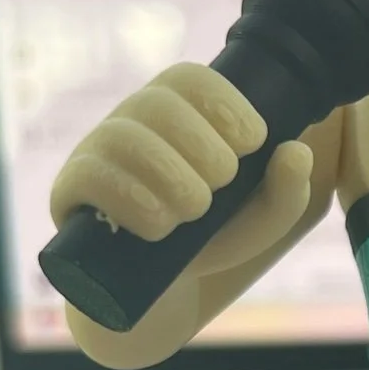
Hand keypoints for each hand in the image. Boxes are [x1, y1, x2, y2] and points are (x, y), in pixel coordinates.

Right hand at [49, 61, 314, 255]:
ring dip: (168, 173)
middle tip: (223, 184)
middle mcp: (132, 122)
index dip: (223, 101)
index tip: (253, 141)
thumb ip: (286, 190)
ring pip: (124, 137)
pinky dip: (129, 197)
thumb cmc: (212, 239)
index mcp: (177, 112)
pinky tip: (159, 224)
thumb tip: (296, 151)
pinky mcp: (72, 190)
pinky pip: (89, 174)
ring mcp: (98, 152)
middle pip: (158, 102)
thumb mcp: (258, 220)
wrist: (163, 291)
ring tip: (195, 210)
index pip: (189, 79)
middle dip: (201, 144)